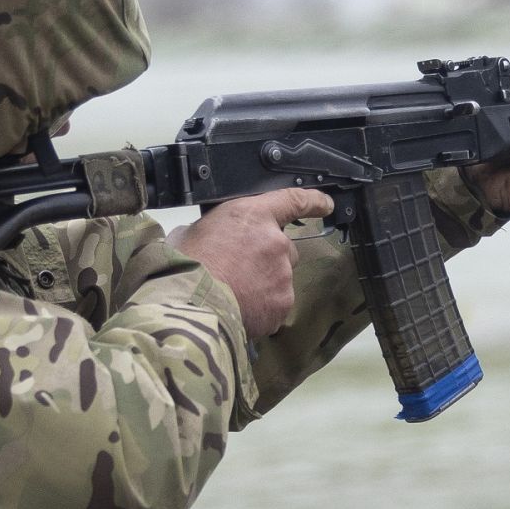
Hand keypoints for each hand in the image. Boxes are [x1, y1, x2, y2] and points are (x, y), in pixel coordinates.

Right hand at [166, 189, 333, 338]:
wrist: (187, 304)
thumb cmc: (183, 267)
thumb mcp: (192, 232)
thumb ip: (216, 230)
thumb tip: (213, 239)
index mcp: (252, 215)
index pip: (293, 200)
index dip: (314, 201)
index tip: (326, 204)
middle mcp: (274, 241)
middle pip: (285, 248)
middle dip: (268, 258)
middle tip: (240, 270)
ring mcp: (282, 274)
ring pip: (281, 278)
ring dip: (264, 284)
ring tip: (234, 292)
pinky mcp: (282, 302)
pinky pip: (276, 303)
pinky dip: (262, 307)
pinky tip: (240, 307)